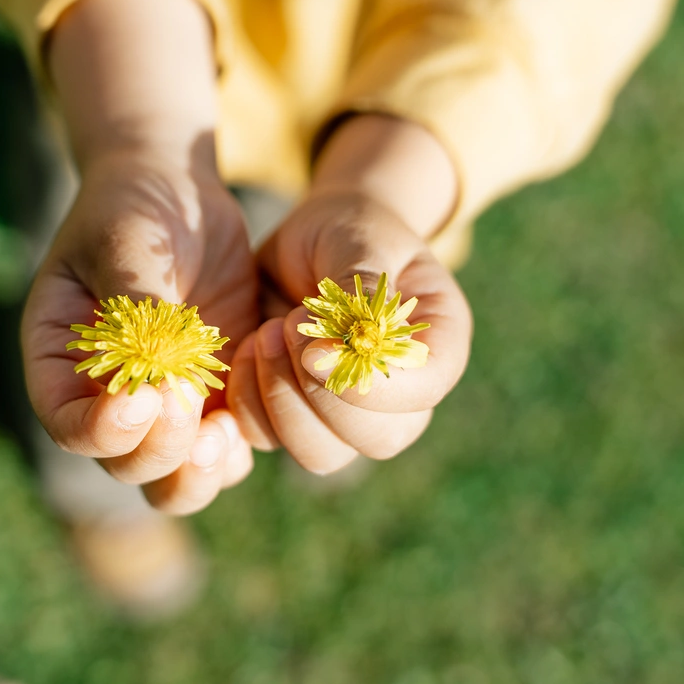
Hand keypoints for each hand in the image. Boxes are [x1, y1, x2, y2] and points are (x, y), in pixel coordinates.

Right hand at [22, 153, 257, 512]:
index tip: (144, 397)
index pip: (67, 424)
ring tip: (223, 435)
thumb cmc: (134, 209)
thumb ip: (138, 309)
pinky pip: (220, 455)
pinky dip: (235, 453)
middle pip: (122, 464)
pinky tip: (254, 416)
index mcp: (61, 363)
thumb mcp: (124, 244)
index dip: (100, 430)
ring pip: (171, 478)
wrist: (179, 193)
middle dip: (157, 452)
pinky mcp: (213, 399)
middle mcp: (105, 398)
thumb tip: (158, 374)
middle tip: (189, 412)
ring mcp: (163, 406)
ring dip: (197, 473)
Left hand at [226, 116, 472, 472]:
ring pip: (321, 453)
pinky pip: (268, 438)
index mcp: (436, 348)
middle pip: (377, 440)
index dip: (371, 382)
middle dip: (320, 395)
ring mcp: (347, 415)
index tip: (314, 345)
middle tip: (283, 328)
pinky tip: (248, 346)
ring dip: (280, 400)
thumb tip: (350, 345)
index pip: (423, 391)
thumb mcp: (363, 241)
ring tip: (265, 333)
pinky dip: (248, 401)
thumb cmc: (352, 231)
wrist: (312, 239)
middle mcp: (400, 395)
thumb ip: (362, 286)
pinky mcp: (294, 415)